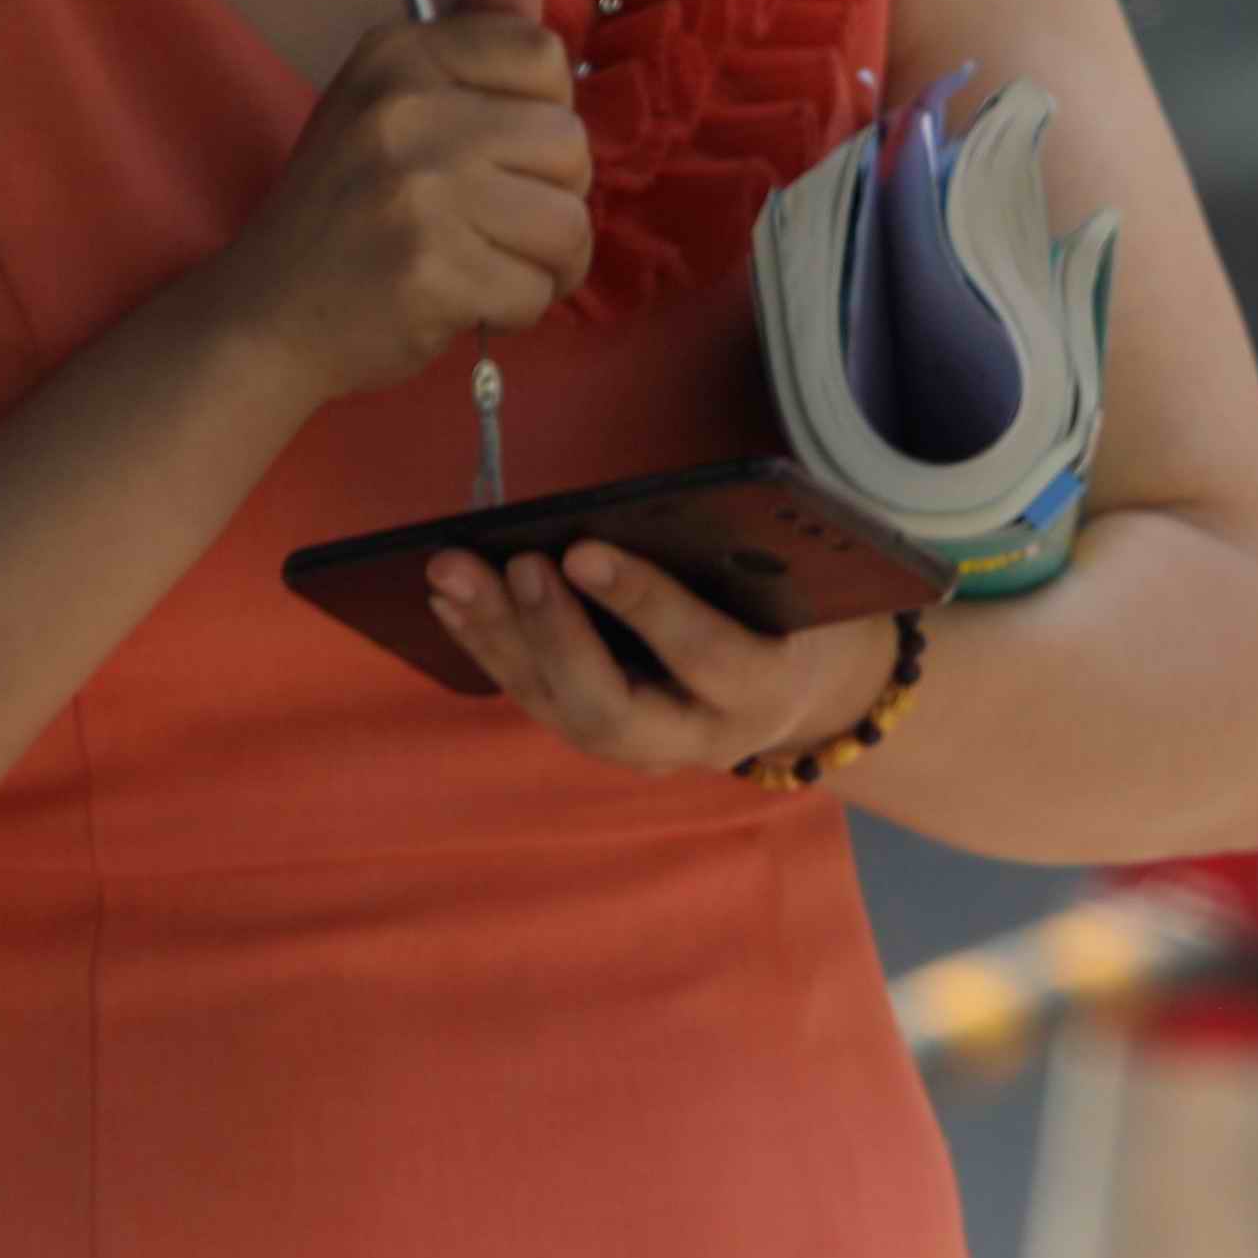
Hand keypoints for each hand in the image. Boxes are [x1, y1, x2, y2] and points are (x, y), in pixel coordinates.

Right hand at [208, 0, 593, 402]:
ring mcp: (419, 190)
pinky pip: (537, 289)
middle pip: (568, 143)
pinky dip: (516, 309)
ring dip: (546, 261)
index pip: (541, 55)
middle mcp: (408, 109)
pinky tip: (468, 302)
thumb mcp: (388, 101)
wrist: (263, 314)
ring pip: (567, 221)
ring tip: (491, 265)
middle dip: (553, 198)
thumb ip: (470, 36)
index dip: (544, 115)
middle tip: (495, 225)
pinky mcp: (431, 269)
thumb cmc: (339, 208)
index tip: (503, 151)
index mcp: (398, 55)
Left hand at [429, 535, 900, 777]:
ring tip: (452, 572)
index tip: (580, 550)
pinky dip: (488, 646)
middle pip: (610, 708)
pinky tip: (449, 599)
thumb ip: (748, 560)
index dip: (641, 604)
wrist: (809, 696)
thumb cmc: (804, 613)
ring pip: (559, 709)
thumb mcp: (805, 586)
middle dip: (552, 634)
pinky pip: (536, 698)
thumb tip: (650, 506)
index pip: (701, 652)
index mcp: (763, 690)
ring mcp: (645, 750)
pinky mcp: (602, 739)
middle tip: (511, 563)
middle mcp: (699, 738)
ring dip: (498, 637)